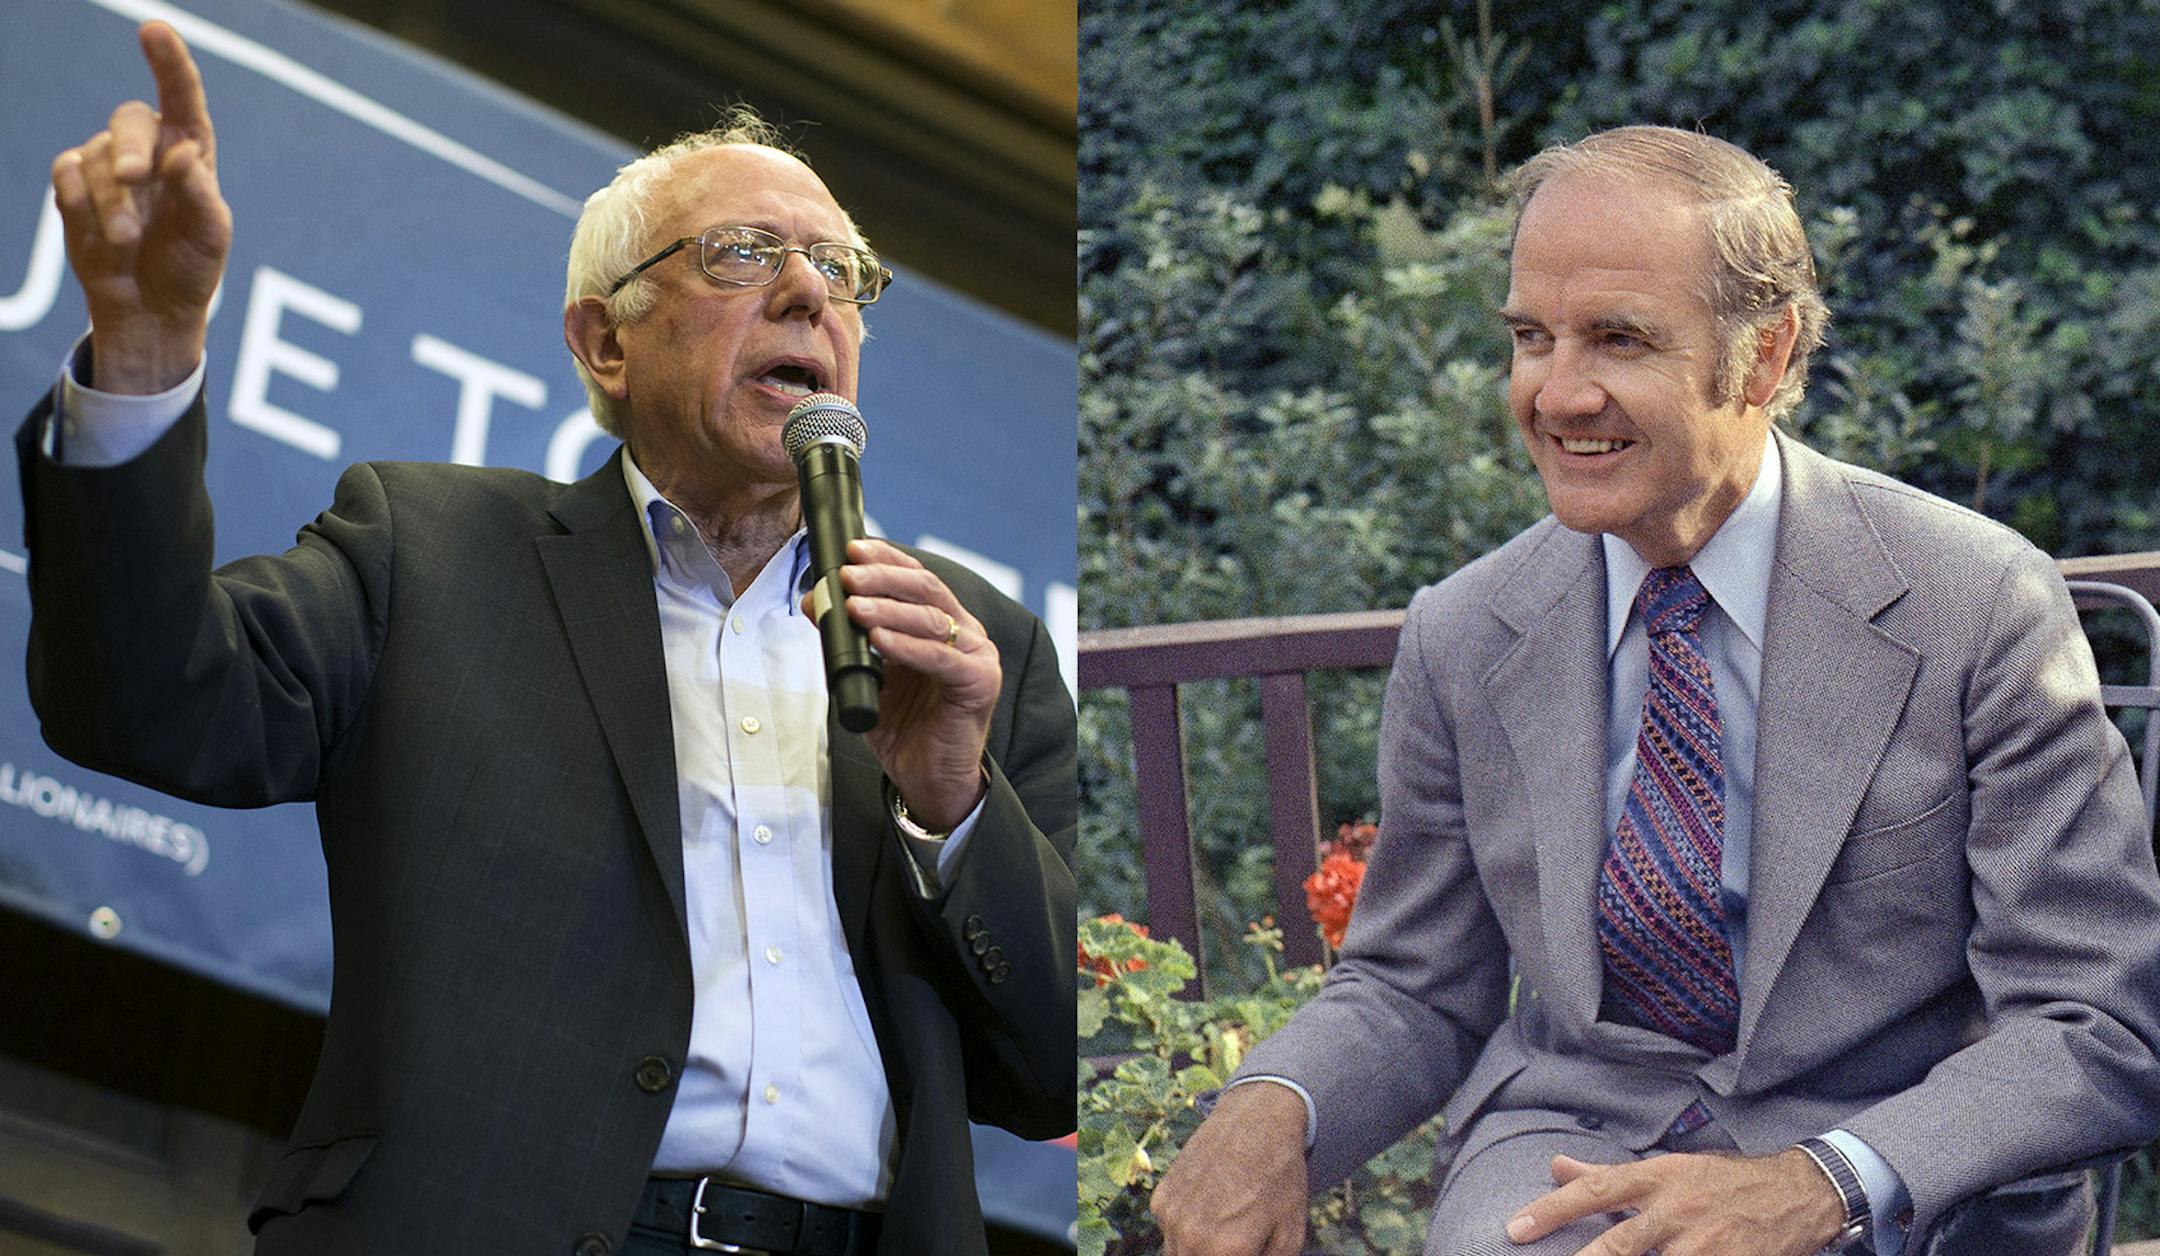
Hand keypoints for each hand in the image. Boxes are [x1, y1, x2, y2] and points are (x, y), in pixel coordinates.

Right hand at [50, 21, 230, 393]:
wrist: (151, 309)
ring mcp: (107, 166)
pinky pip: (67, 177)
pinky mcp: (75, 188)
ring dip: (112, 200)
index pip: (182, 98)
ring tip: (128, 239)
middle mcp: (148, 149)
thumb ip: (200, 194)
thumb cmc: (191, 267)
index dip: (169, 63)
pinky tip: (101, 234)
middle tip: (135, 178)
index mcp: (191, 151)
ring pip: (96, 156)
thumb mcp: (210, 237)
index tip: (155, 30)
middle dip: (130, 147)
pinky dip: (82, 205)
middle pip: (129, 120)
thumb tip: (182, 152)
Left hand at [804, 538, 996, 828]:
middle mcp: (965, 633)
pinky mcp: (978, 683)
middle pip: (926, 590)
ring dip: (888, 608)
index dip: (886, 560)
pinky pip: (940, 658)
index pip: (916, 578)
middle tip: (845, 574)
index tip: (851, 550)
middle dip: (882, 578)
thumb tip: (813, 603)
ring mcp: (977, 656)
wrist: (929, 779)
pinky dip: (907, 646)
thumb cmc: (904, 727)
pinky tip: (879, 640)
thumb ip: (847, 640)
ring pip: (931, 618)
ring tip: (852, 605)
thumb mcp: (868, 676)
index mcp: (943, 624)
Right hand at [1151, 1082, 1308, 1255]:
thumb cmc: (1280, 1178)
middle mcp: (1191, 1237)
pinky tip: (1213, 1210)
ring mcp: (1170, 1216)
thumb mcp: (1289, 1235)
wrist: (1258, 1120)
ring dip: (1199, 1252)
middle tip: (1237, 1243)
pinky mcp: (1161, 1199)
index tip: (1246, 1251)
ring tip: (1227, 1229)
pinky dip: (1187, 1233)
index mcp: (1225, 1251)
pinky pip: (1170, 1233)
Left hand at [1507, 1150, 1844, 1255]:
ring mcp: (1706, 1245)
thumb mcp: (1667, 1170)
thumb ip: (1608, 1176)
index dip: (1551, 1209)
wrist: (1796, 1193)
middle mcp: (1678, 1210)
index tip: (1516, 1229)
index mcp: (1658, 1179)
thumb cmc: (1721, 1182)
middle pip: (1619, 1245)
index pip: (1595, 1191)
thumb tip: (1555, 1167)